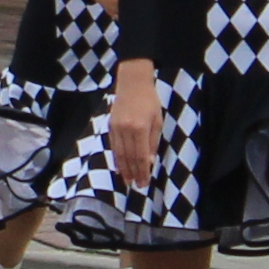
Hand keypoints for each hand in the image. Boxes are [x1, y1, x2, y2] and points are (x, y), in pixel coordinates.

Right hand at [108, 60, 163, 187]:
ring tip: (127, 181)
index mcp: (140, 128)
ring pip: (119, 154)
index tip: (144, 182)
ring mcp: (116, 128)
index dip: (142, 171)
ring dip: (123, 170)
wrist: (132, 83)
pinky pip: (113, 147)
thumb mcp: (157, 121)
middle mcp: (126, 130)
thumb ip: (152, 143)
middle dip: (133, 174)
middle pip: (128, 158)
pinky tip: (119, 167)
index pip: (140, 156)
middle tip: (137, 186)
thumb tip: (148, 162)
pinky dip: (116, 159)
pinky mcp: (110, 126)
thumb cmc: (149, 101)